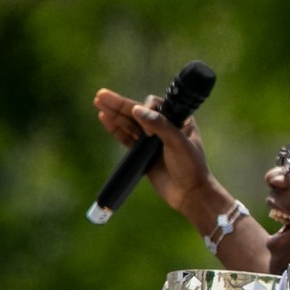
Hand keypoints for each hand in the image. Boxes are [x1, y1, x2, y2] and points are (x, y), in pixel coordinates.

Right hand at [92, 88, 211, 216]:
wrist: (189, 194)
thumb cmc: (191, 167)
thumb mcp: (178, 143)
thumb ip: (159, 125)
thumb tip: (136, 109)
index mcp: (179, 119)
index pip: (156, 105)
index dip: (146, 112)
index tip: (148, 134)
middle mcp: (165, 126)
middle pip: (138, 111)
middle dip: (120, 104)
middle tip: (101, 95)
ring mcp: (153, 140)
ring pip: (130, 123)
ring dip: (115, 114)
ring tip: (98, 103)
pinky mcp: (144, 153)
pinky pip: (127, 138)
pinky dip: (116, 129)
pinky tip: (104, 118)